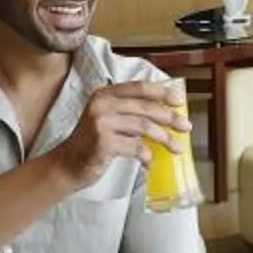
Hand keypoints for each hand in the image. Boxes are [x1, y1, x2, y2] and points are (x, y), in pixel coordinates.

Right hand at [53, 79, 186, 189]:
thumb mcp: (107, 119)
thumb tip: (165, 114)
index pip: (139, 87)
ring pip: (143, 127)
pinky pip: (135, 147)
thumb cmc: (91, 143)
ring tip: (177, 148)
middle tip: (185, 127)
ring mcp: (101, 123)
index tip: (179, 101)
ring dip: (164, 138)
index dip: (162, 93)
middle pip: (145, 107)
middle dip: (169, 118)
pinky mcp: (103, 143)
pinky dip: (147, 156)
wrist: (67, 164)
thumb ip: (129, 112)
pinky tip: (150, 162)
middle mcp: (102, 105)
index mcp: (104, 94)